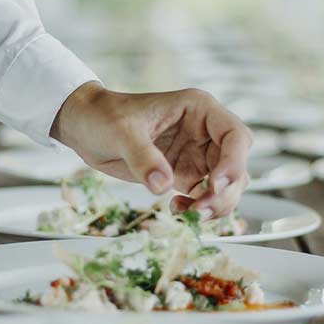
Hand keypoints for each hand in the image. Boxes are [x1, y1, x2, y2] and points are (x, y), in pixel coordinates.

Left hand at [51, 82, 252, 217]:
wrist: (87, 127)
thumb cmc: (104, 117)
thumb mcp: (121, 132)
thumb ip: (143, 157)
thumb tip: (163, 185)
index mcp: (199, 110)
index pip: (235, 135)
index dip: (234, 162)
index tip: (216, 185)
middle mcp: (205, 132)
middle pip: (237, 165)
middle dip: (225, 191)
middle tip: (199, 209)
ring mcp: (198, 154)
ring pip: (227, 185)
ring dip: (215, 205)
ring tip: (187, 214)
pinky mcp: (186, 174)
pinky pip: (206, 196)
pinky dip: (199, 209)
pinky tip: (176, 210)